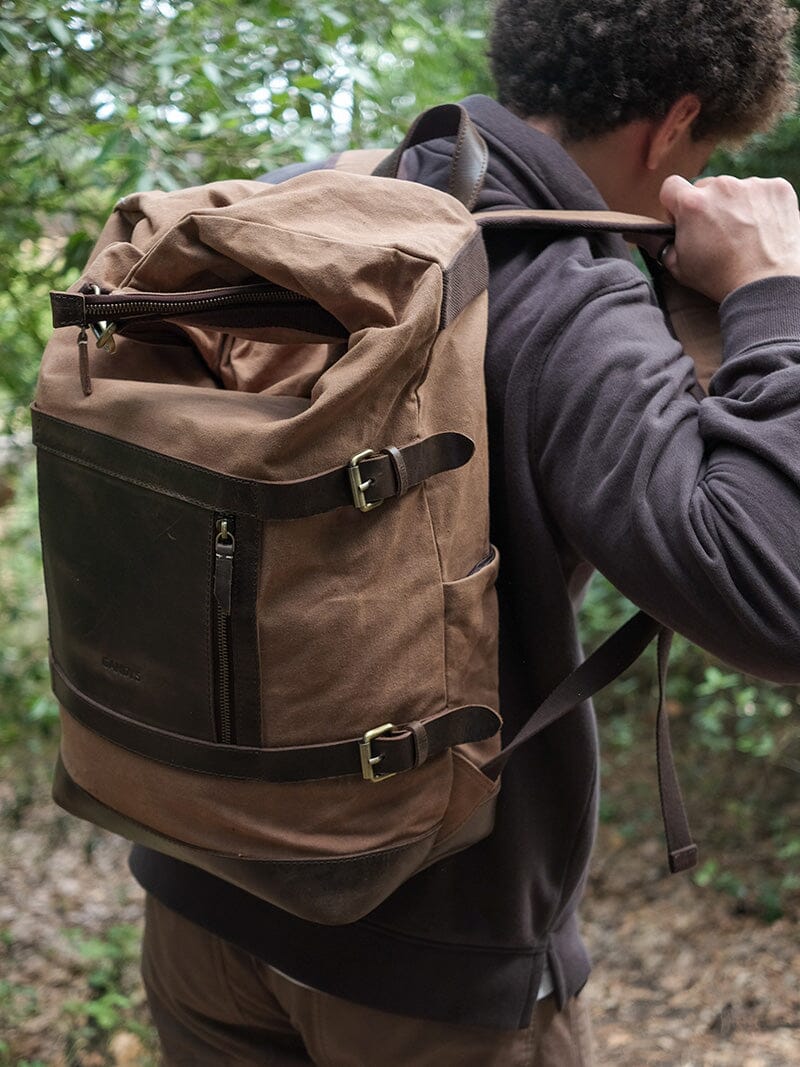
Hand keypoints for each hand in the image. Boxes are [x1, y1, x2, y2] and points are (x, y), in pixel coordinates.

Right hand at [658, 174, 799, 303]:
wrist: (767, 284)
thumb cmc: (720, 278)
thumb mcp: (679, 267)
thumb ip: (661, 244)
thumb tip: (648, 235)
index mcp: (692, 204)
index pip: (670, 186)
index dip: (673, 205)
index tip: (682, 221)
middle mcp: (721, 187)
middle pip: (705, 187)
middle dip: (706, 206)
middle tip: (715, 233)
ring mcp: (751, 185)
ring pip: (734, 189)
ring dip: (734, 205)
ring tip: (742, 234)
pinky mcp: (777, 188)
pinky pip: (761, 191)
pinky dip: (760, 205)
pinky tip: (761, 228)